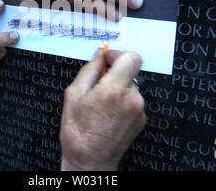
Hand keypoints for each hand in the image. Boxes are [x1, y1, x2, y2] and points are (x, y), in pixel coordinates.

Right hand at [60, 50, 146, 170]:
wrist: (89, 161)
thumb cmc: (78, 131)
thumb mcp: (74, 94)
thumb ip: (89, 70)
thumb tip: (99, 55)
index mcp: (114, 90)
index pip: (132, 57)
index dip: (118, 55)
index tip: (107, 60)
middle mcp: (132, 99)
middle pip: (129, 72)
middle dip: (114, 74)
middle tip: (96, 87)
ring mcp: (139, 111)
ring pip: (130, 86)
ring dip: (118, 89)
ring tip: (101, 106)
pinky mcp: (142, 120)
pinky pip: (133, 101)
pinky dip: (122, 102)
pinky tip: (108, 114)